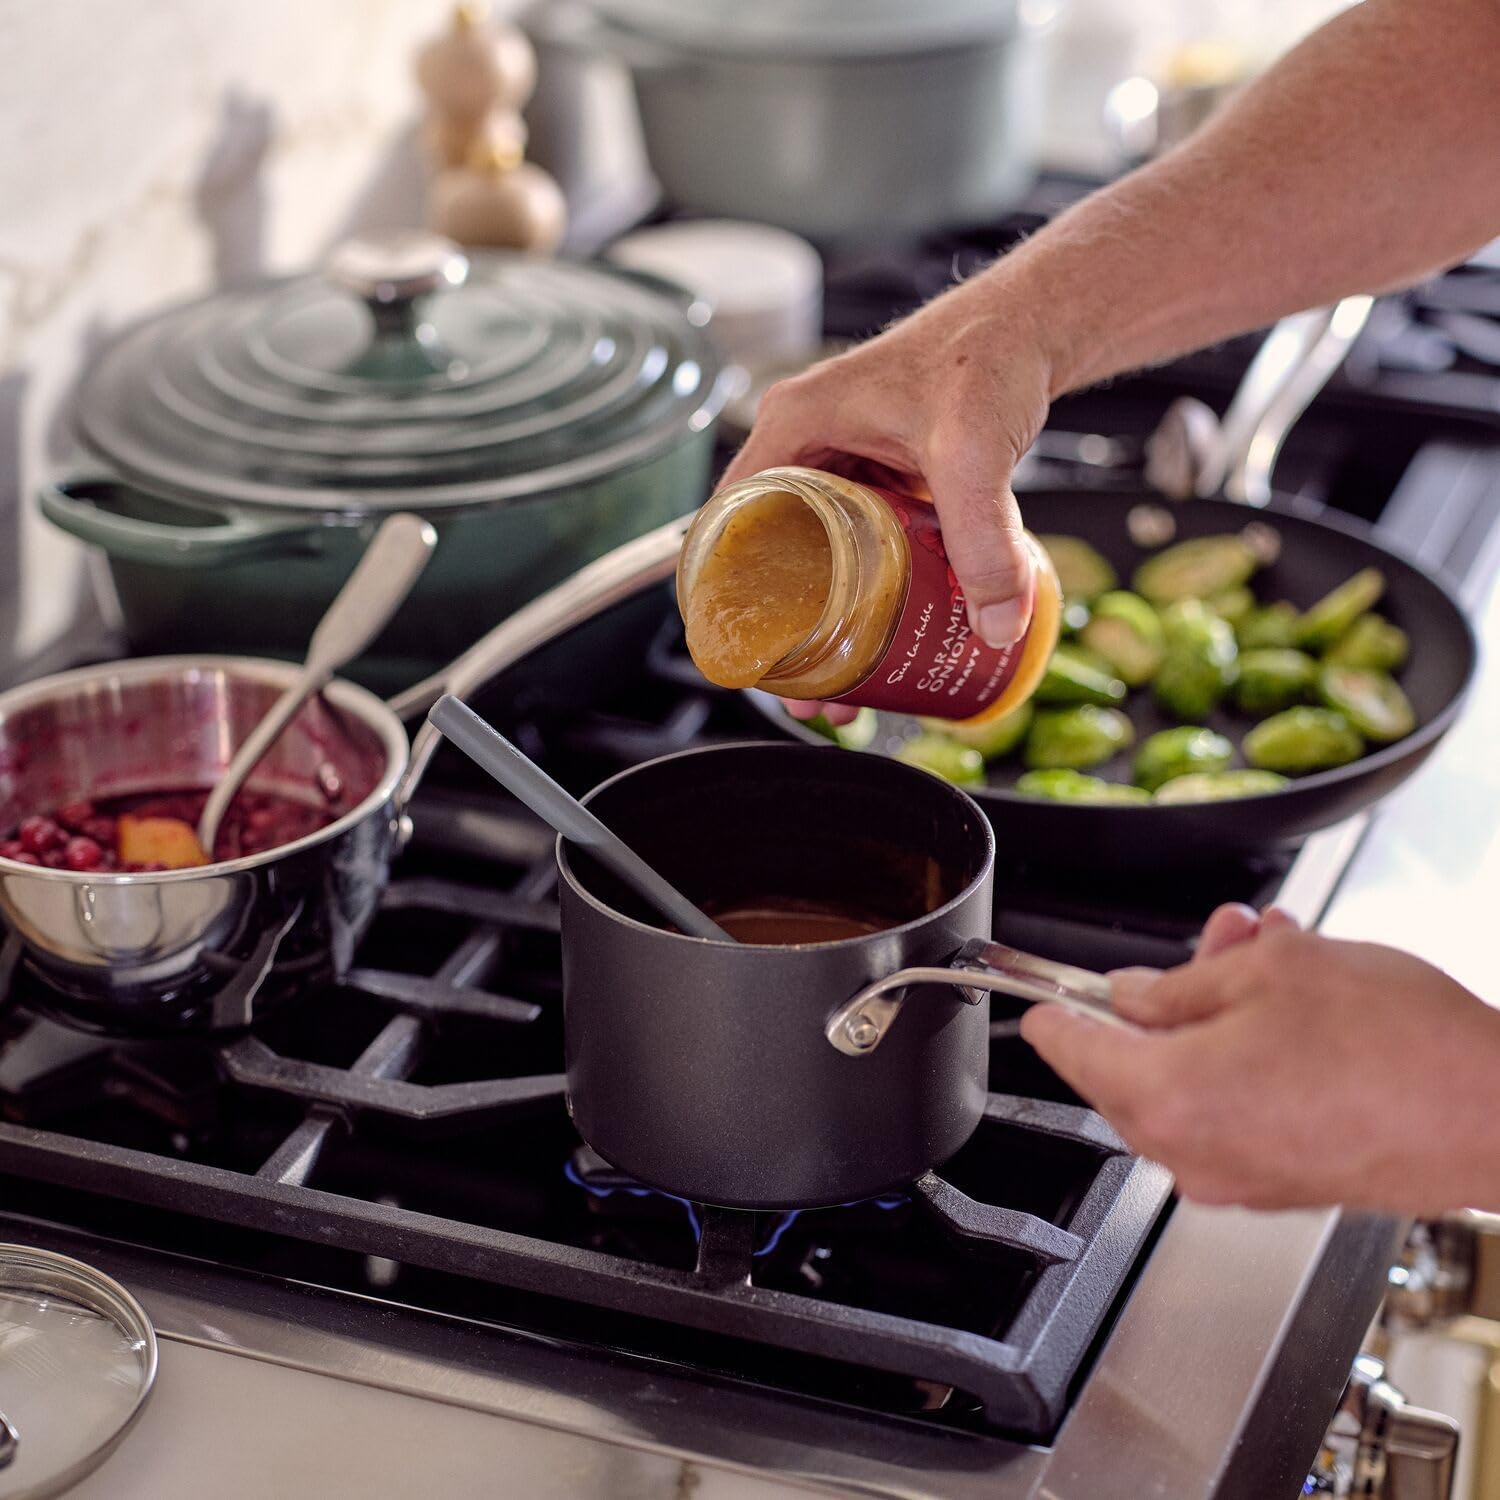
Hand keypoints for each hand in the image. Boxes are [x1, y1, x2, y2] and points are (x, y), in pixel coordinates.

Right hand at [719, 281, 1056, 722]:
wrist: (1035, 327)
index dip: (725, 591)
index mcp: (795, 427)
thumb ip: (985, 539)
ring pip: (817, 559)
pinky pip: (860, 549)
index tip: (745, 650)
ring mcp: (846, 465)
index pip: (728, 520)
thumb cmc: (987, 352)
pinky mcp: (884, 481)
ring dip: (826, 622)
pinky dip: (867, 596)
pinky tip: (887, 638)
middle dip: (785, 630)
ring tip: (845, 685)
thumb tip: (995, 623)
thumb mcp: (973, 451)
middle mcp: (809, 445)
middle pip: (772, 553)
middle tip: (804, 689)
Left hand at [1020, 905, 1499, 1213]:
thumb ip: (1179, 985)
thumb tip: (1133, 996)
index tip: (1034, 993)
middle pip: (1132, 1063)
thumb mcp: (1271, 971)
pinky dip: (1245, 1054)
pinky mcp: (1282, 1181)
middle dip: (1168, 992)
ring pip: (1189, 1078)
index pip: (1070, 1050)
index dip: (1053, 1008)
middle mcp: (1191, 1151)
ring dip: (1216, 1012)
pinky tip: (1288, 1003)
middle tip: (1212, 942)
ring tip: (1265, 954)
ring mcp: (1238, 1175)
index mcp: (1166, 1097)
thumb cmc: (1399, 1045)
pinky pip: (1232, 1107)